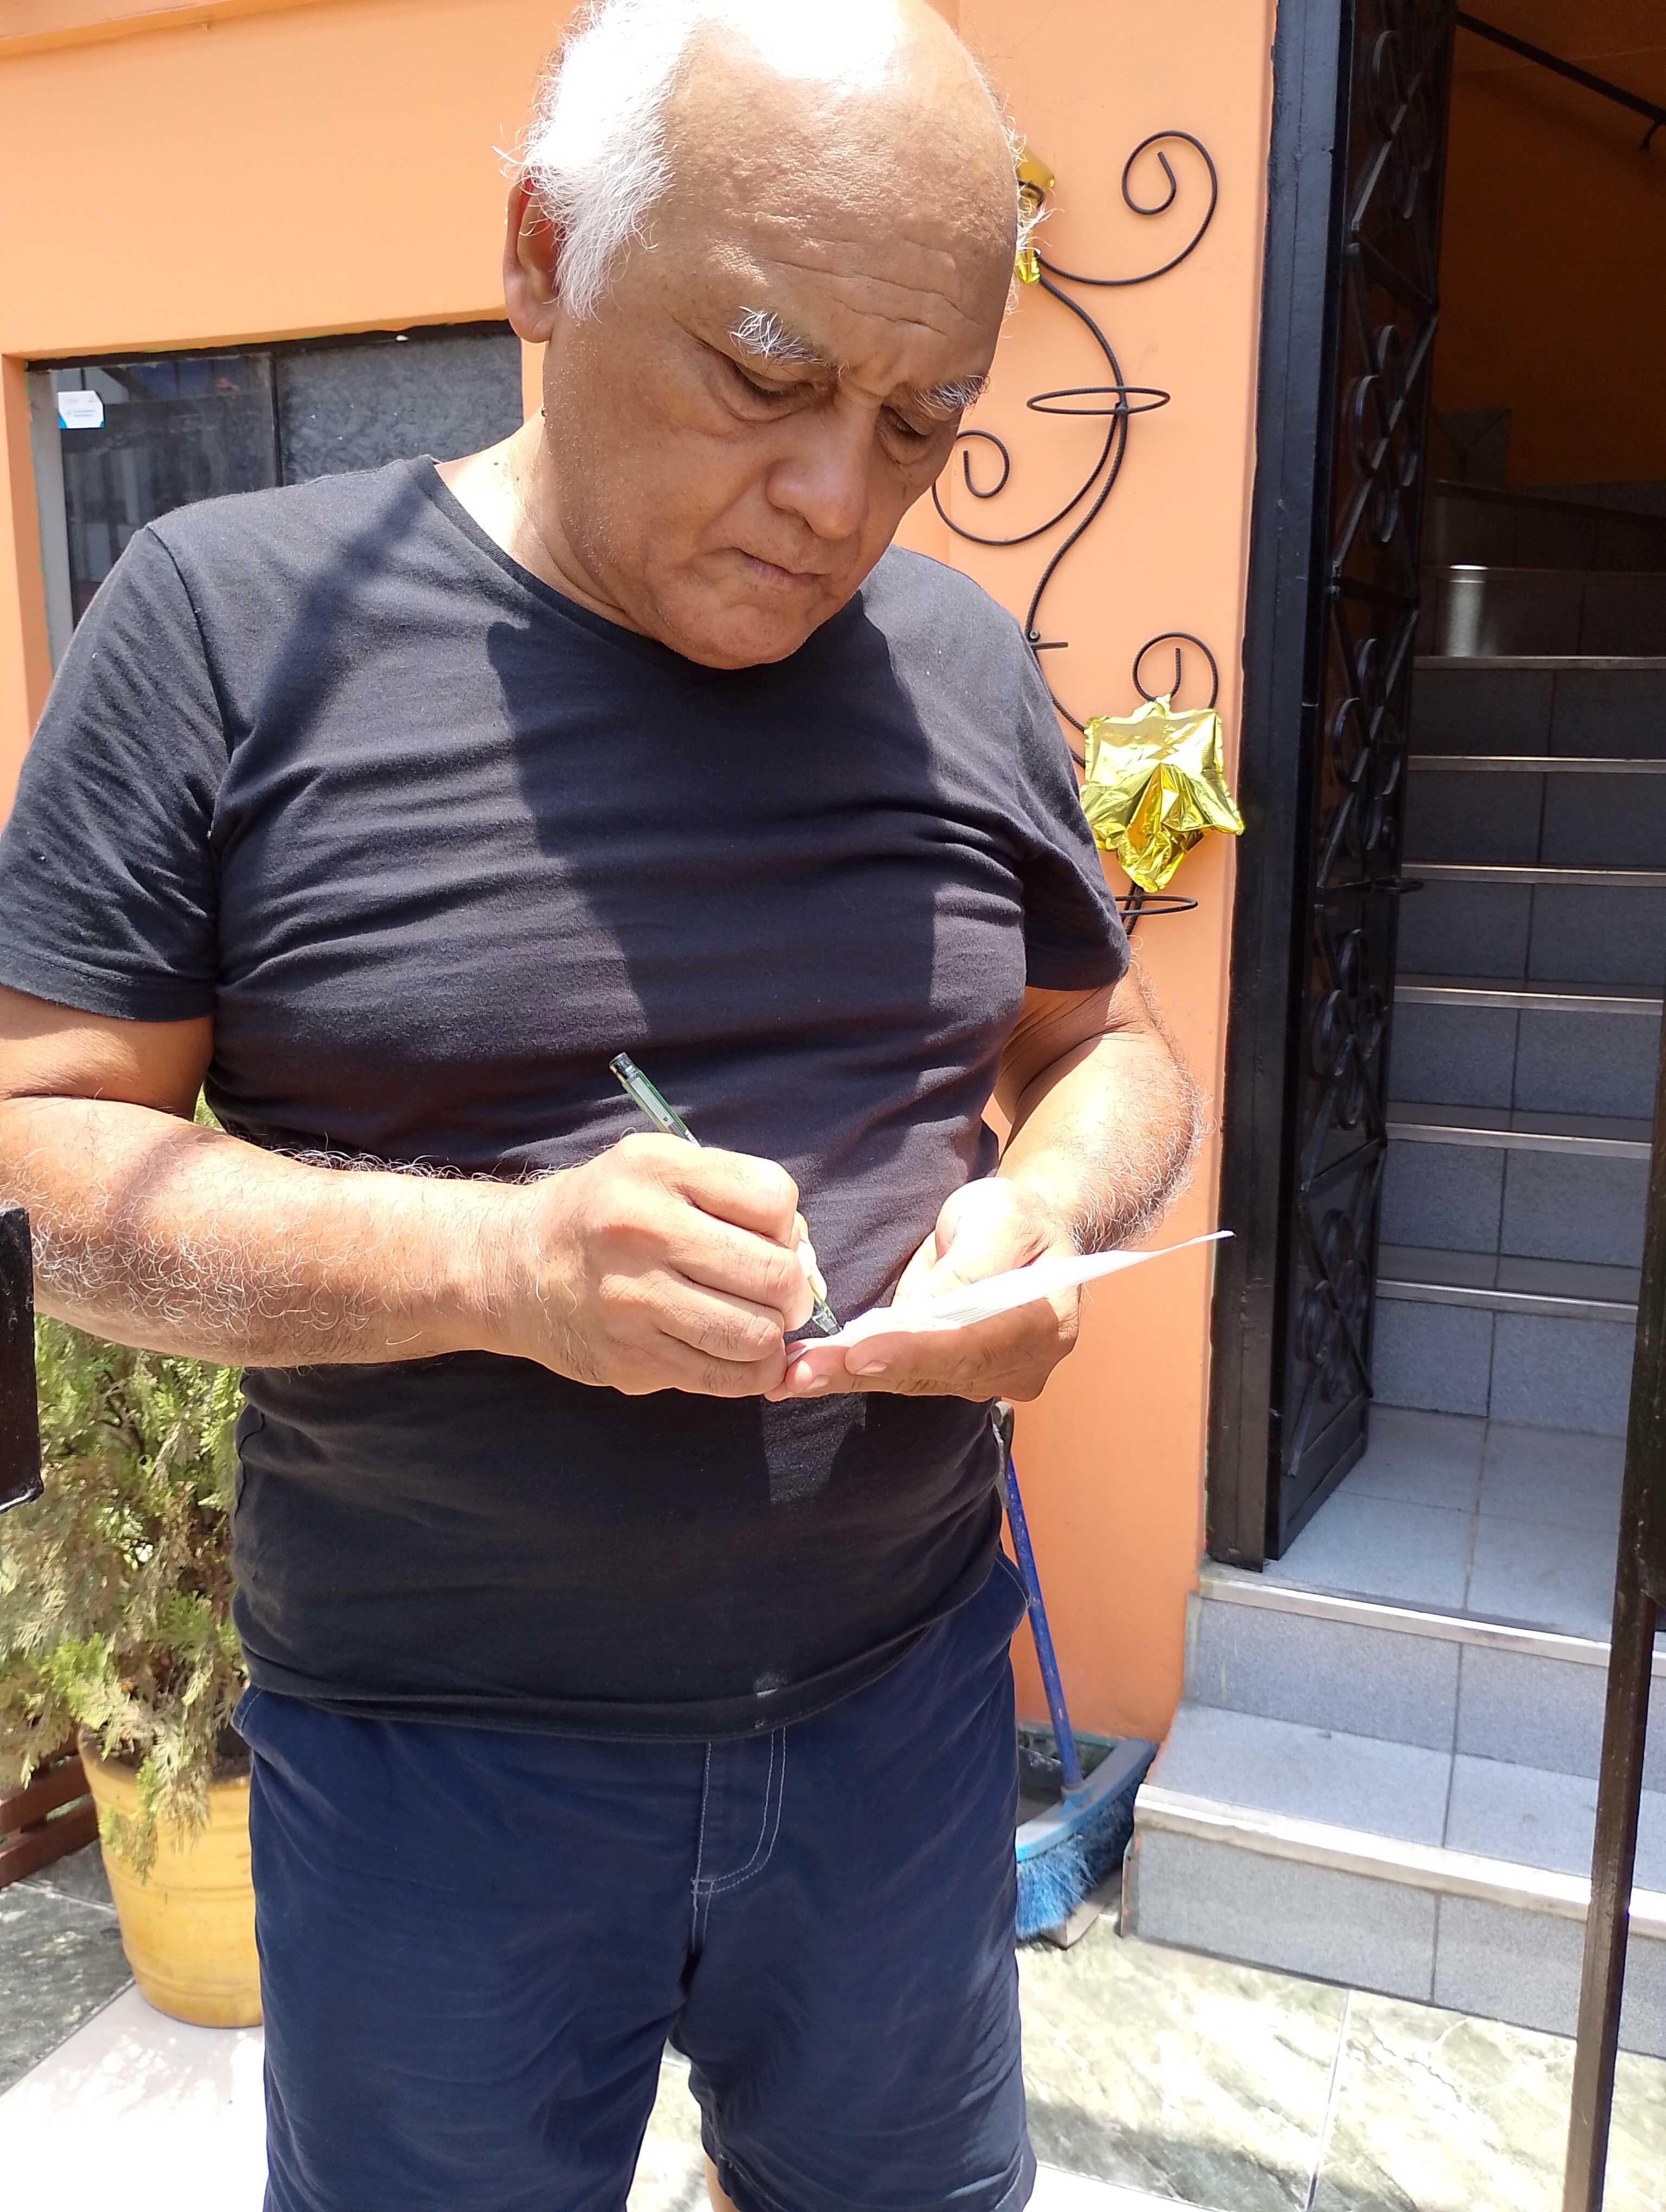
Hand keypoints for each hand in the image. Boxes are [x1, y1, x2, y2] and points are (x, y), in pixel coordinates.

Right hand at [486, 1134, 813, 1395]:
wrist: (515, 1266)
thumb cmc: (606, 1213)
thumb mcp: (658, 1168)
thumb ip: (732, 1194)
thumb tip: (804, 1255)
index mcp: (656, 1171)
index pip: (773, 1199)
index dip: (789, 1225)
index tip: (772, 1238)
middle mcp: (641, 1233)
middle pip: (773, 1274)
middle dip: (794, 1290)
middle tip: (781, 1294)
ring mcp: (632, 1302)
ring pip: (754, 1335)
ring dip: (773, 1335)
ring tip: (757, 1323)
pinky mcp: (629, 1360)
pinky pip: (723, 1378)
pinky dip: (750, 1372)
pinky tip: (738, 1354)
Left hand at [766, 1178, 1078, 1404]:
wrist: (1031, 1235)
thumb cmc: (1015, 1217)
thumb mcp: (999, 1217)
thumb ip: (967, 1266)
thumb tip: (922, 1313)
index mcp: (1046, 1323)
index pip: (970, 1345)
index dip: (912, 1352)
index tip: (857, 1355)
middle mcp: (1022, 1367)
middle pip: (936, 1374)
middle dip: (863, 1372)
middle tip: (799, 1374)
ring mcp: (992, 1381)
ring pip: (914, 1383)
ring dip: (849, 1378)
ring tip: (792, 1374)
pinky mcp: (959, 1380)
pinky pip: (906, 1378)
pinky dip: (856, 1373)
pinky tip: (808, 1374)